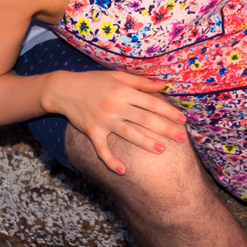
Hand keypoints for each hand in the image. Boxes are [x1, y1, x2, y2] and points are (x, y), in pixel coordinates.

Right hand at [37, 69, 188, 175]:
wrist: (64, 89)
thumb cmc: (93, 81)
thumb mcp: (117, 75)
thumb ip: (140, 82)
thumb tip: (163, 85)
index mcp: (123, 91)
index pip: (151, 103)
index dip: (168, 111)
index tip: (182, 120)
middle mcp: (115, 105)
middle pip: (144, 119)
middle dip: (164, 129)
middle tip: (181, 138)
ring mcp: (103, 120)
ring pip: (128, 134)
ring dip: (145, 143)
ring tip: (161, 150)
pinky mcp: (92, 132)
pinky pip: (102, 150)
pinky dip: (111, 161)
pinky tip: (123, 171)